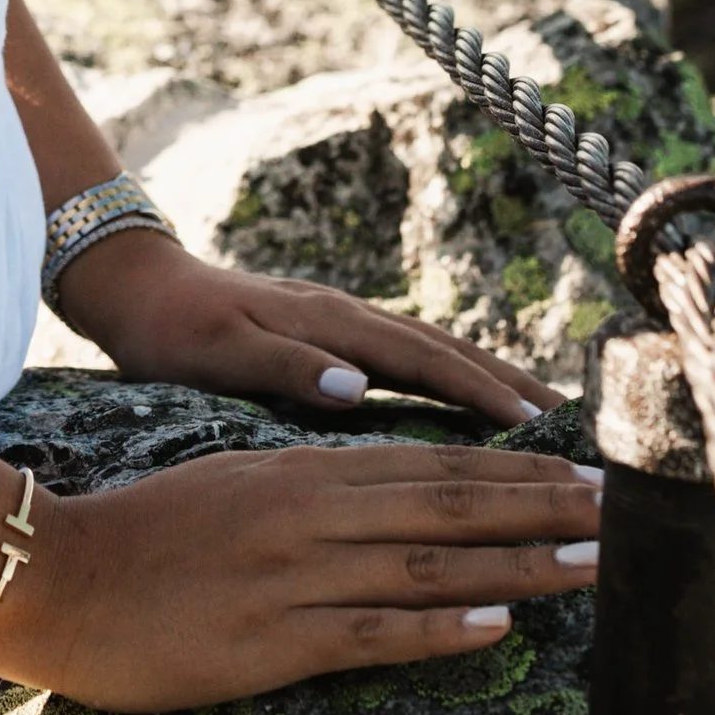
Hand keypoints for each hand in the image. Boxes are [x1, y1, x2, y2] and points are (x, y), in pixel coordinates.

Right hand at [0, 437, 599, 709]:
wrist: (56, 572)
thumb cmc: (137, 531)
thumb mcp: (229, 481)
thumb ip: (305, 481)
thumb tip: (381, 488)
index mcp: (296, 469)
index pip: (424, 464)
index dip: (507, 468)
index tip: (577, 471)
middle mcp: (306, 511)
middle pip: (444, 504)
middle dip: (538, 505)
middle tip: (618, 510)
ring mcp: (292, 574)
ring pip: (428, 565)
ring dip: (519, 564)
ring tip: (593, 564)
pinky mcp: (272, 638)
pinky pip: (373, 632)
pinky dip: (443, 630)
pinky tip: (500, 628)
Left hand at [53, 227, 562, 423]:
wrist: (133, 283)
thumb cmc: (170, 329)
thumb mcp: (218, 352)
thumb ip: (287, 367)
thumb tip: (360, 388)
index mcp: (331, 324)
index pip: (427, 364)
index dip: (488, 397)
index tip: (547, 431)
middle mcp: (348, 317)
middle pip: (449, 352)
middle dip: (515, 387)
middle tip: (581, 430)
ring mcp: (342, 320)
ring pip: (435, 350)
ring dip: (493, 379)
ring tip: (550, 417)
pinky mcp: (331, 332)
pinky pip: (410, 356)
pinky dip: (453, 376)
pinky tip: (471, 404)